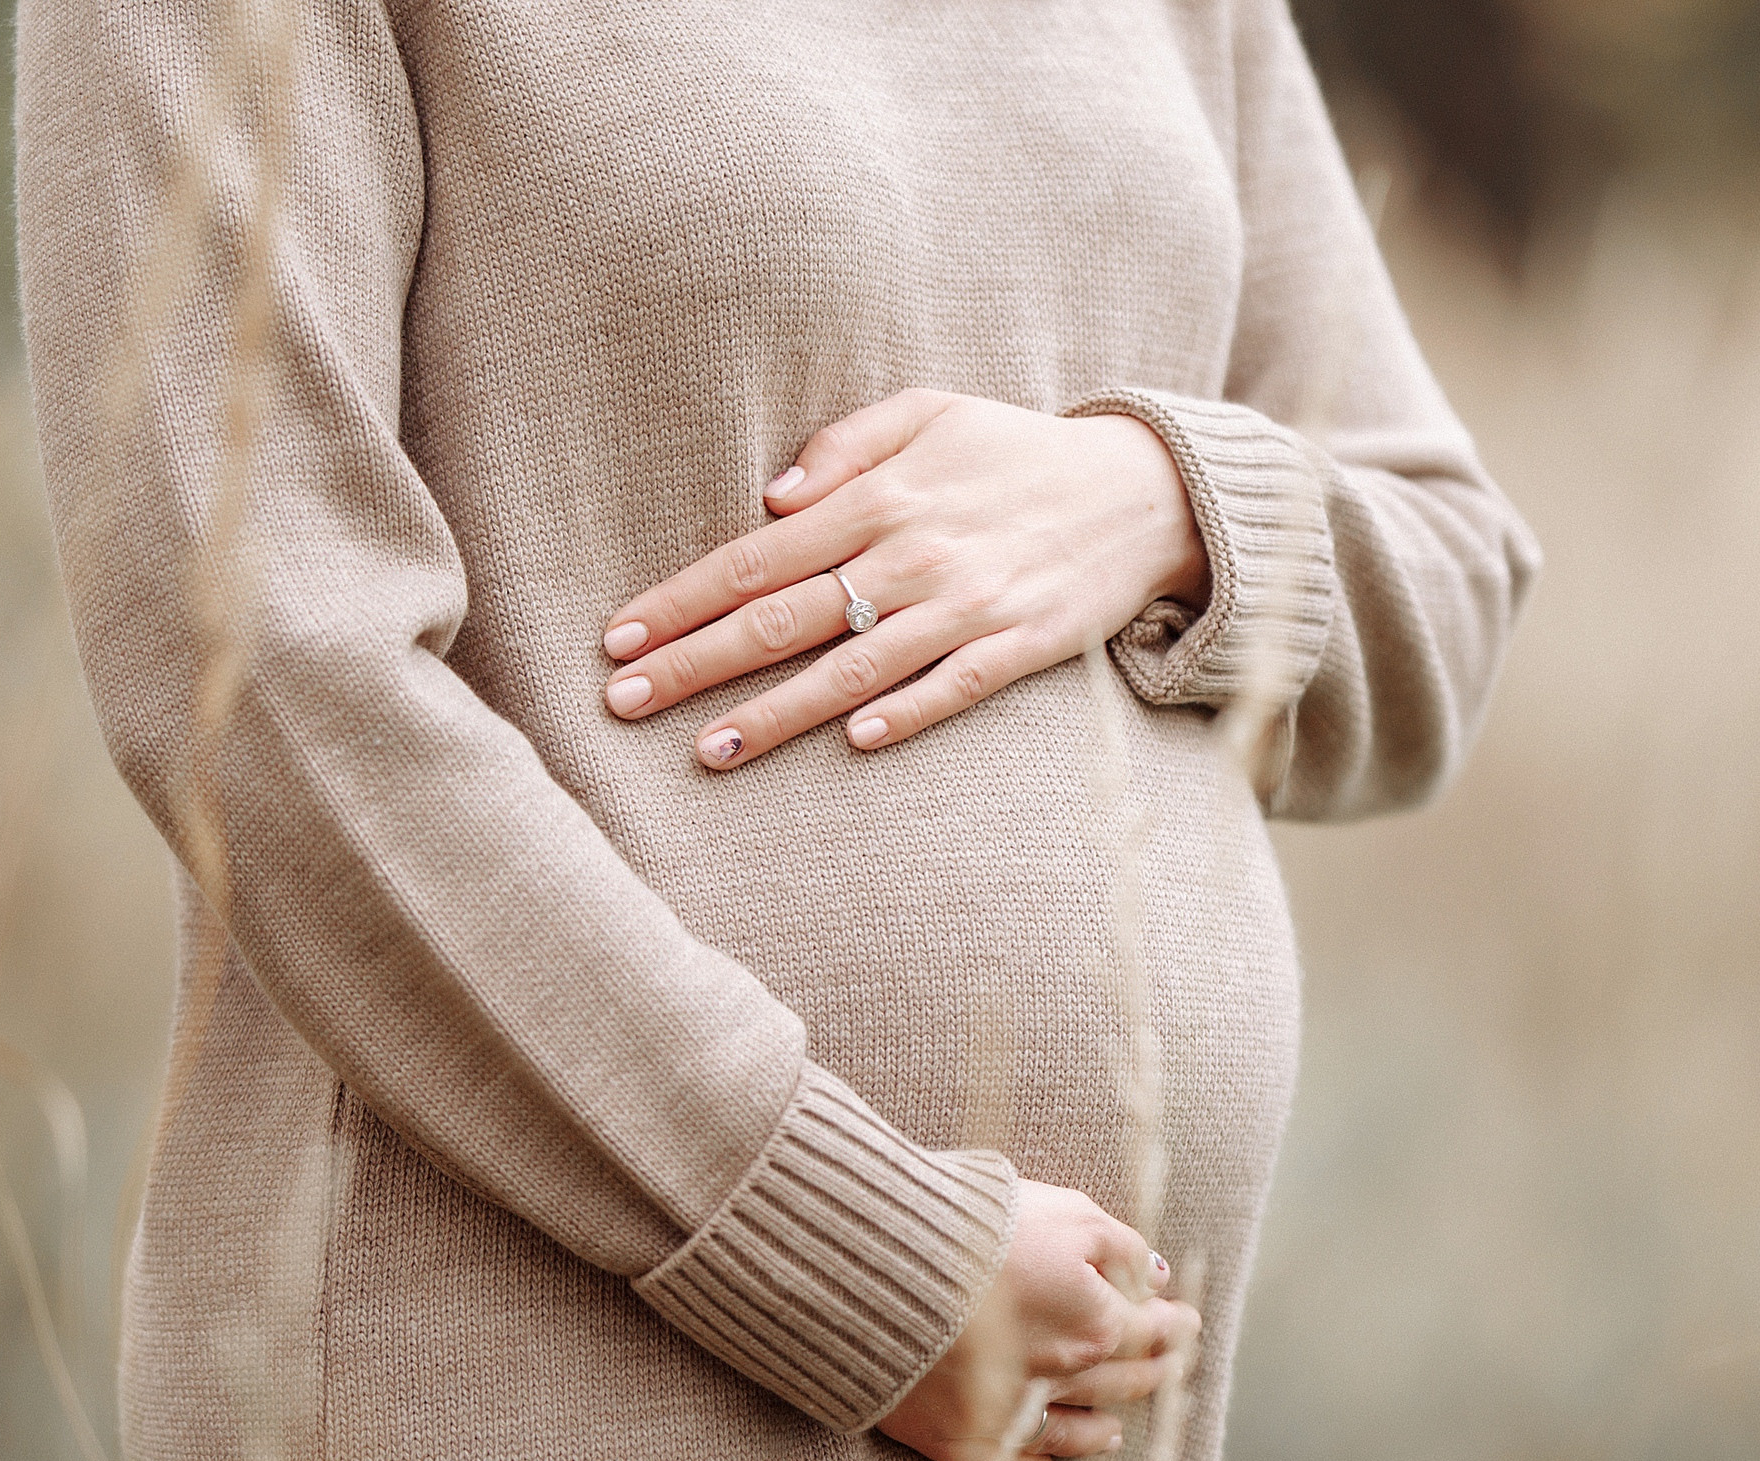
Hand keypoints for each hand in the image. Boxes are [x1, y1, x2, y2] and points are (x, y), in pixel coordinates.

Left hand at [599, 389, 1207, 766]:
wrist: (1142, 492)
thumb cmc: (1016, 452)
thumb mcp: (931, 410)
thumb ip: (846, 442)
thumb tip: (772, 498)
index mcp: (881, 497)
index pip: (755, 559)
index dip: (680, 601)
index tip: (617, 640)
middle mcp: (914, 553)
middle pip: (782, 619)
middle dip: (695, 665)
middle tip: (623, 706)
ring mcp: (968, 605)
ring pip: (852, 667)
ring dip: (777, 713)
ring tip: (709, 752)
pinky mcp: (1020, 646)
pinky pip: (952, 688)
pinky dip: (905, 713)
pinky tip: (851, 742)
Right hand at [876, 1180, 1197, 1460]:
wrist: (879, 1272)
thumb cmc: (976, 1227)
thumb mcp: (1064, 1213)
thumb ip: (1119, 1247)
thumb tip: (1155, 1276)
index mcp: (1095, 1324)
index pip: (1152, 1330)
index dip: (1174, 1325)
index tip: (1187, 1320)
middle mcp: (1062, 1379)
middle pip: (1120, 1383)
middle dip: (1151, 1374)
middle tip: (1168, 1370)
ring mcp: (1010, 1416)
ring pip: (1072, 1433)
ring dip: (1100, 1430)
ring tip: (1116, 1431)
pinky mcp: (958, 1440)